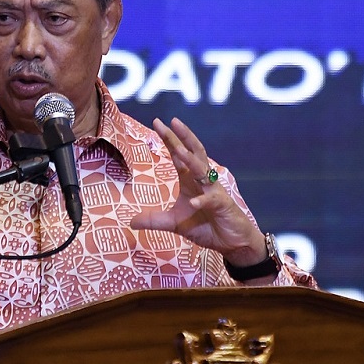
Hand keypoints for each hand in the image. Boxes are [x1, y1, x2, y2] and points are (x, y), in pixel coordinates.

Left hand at [130, 118, 266, 265]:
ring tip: (178, 149)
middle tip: (171, 122)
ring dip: (191, 160)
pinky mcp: (223, 205)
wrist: (231, 241)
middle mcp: (203, 181)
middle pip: (193, 153)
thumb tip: (131, 222)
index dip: (169, 139)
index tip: (157, 122)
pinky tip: (193, 204)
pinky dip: (202, 201)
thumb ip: (155, 221)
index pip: (178, 155)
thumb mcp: (175, 224)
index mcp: (190, 180)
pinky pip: (212, 200)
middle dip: (182, 137)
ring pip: (203, 170)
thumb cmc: (206, 226)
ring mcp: (214, 191)